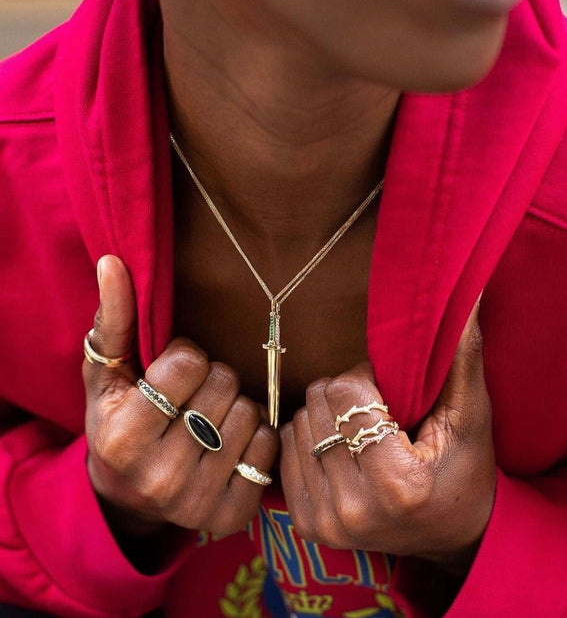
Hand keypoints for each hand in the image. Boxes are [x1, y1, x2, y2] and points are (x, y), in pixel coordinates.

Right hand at [84, 255, 278, 536]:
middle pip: (224, 384)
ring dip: (236, 405)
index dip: (186, 356)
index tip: (174, 371)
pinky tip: (232, 442)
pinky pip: (269, 447)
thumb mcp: (106, 371)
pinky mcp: (230, 514)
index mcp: (123, 438)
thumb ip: (114, 318)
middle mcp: (159, 476)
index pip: (189, 363)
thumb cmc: (117, 417)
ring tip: (211, 418)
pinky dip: (257, 435)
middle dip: (213, 378)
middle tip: (195, 395)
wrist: (129, 491)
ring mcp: (196, 501)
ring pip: (249, 415)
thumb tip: (113, 262)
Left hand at [279, 299, 494, 570]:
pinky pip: (285, 448)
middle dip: (344, 394)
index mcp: (396, 484)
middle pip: (316, 403)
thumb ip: (461, 358)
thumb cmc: (464, 472)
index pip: (344, 392)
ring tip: (359, 432)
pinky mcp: (307, 526)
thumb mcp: (472, 418)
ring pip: (297, 422)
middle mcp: (353, 508)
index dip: (365, 378)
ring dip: (325, 415)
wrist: (451, 536)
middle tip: (374, 410)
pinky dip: (309, 437)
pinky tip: (340, 449)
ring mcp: (325, 522)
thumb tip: (462, 298)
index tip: (388, 391)